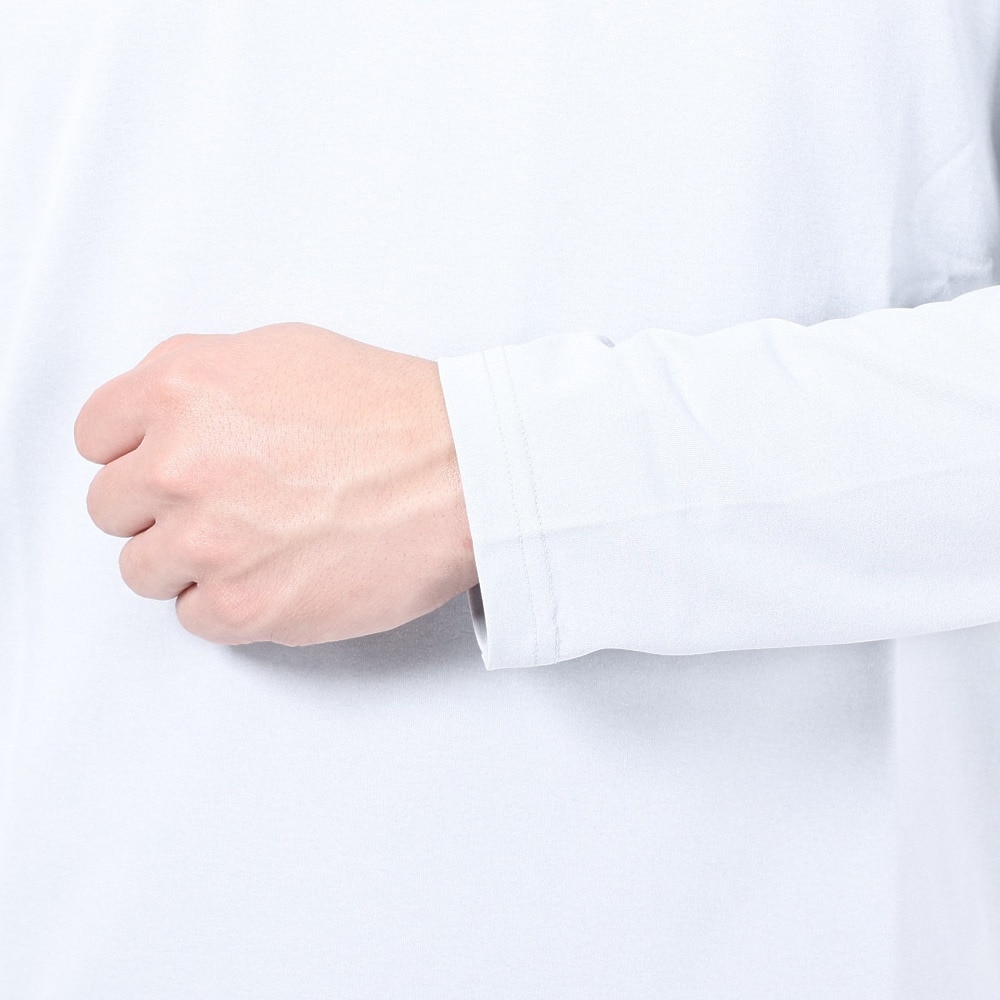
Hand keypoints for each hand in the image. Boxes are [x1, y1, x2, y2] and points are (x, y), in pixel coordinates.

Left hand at [74, 323, 477, 645]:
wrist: (463, 473)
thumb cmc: (392, 414)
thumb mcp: (282, 353)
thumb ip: (201, 384)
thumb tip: (164, 422)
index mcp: (180, 388)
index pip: (95, 435)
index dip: (131, 452)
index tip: (156, 466)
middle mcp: (178, 464)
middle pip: (112, 508)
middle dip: (158, 508)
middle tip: (219, 506)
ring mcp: (206, 541)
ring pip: (144, 569)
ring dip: (188, 561)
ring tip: (252, 544)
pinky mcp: (242, 607)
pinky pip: (192, 617)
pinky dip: (227, 602)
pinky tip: (274, 574)